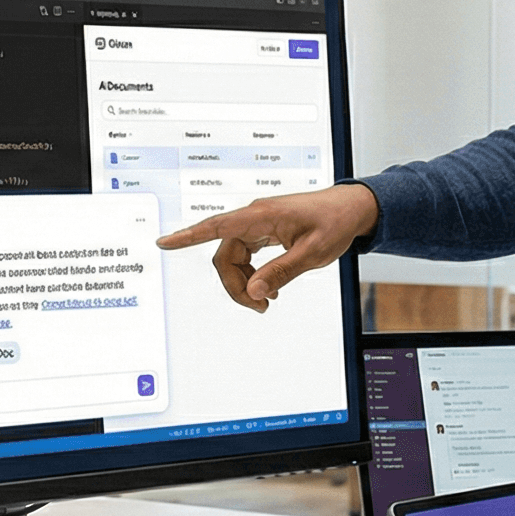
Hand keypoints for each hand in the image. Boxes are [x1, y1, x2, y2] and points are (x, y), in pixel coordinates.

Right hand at [156, 184, 379, 311]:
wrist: (350, 209)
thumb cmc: (334, 222)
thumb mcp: (312, 253)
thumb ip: (282, 272)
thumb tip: (254, 290)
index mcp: (261, 215)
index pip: (215, 226)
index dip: (187, 237)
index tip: (164, 243)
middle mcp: (254, 217)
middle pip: (225, 255)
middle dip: (235, 285)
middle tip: (260, 306)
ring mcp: (258, 224)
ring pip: (234, 258)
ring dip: (244, 282)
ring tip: (267, 300)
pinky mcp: (263, 230)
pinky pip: (245, 255)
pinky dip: (252, 273)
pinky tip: (267, 286)